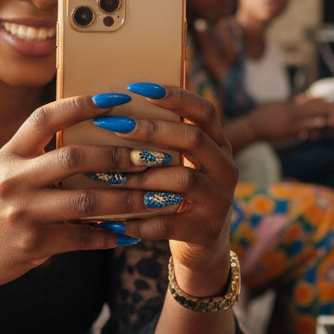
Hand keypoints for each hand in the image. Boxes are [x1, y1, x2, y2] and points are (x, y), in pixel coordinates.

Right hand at [0, 95, 168, 292]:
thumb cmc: (4, 206)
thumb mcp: (13, 173)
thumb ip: (44, 153)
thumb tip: (101, 129)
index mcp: (10, 153)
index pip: (45, 117)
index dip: (81, 105)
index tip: (117, 99)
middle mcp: (13, 178)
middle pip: (73, 158)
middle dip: (118, 155)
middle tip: (153, 155)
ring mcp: (22, 212)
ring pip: (86, 200)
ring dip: (127, 199)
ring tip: (157, 197)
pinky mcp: (33, 242)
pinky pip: (83, 236)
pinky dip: (110, 234)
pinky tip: (133, 232)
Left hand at [85, 83, 237, 296]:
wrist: (203, 245)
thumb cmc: (178, 192)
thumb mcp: (180, 163)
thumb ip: (163, 139)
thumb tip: (114, 107)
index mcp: (219, 145)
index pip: (204, 111)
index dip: (175, 96)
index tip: (137, 88)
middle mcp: (225, 168)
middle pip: (193, 139)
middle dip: (151, 130)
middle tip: (114, 125)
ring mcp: (220, 200)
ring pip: (183, 180)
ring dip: (141, 176)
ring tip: (108, 176)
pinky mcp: (206, 230)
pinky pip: (169, 223)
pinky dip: (139, 221)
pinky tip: (113, 219)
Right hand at [248, 98, 333, 141]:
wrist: (252, 126)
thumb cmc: (261, 117)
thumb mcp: (275, 106)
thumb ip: (288, 103)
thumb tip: (300, 98)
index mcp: (288, 105)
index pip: (307, 100)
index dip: (319, 100)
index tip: (328, 99)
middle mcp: (291, 109)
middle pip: (312, 106)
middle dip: (326, 107)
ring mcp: (291, 119)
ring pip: (311, 113)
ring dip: (324, 114)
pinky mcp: (289, 128)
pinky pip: (304, 124)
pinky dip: (314, 123)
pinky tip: (323, 123)